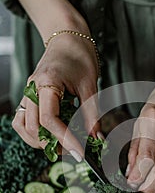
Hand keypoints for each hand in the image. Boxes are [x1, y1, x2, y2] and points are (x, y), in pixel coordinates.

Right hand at [12, 32, 100, 159]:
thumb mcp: (90, 86)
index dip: (65, 139)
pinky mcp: (29, 97)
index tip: (80, 153)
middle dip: (54, 145)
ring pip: (23, 127)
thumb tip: (96, 139)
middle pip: (33, 128)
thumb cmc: (80, 57)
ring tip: (62, 146)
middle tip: (75, 151)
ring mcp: (27, 94)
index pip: (49, 119)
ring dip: (40, 142)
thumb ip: (92, 114)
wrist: (67, 40)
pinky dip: (32, 134)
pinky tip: (49, 136)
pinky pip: (22, 121)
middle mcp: (32, 90)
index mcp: (47, 83)